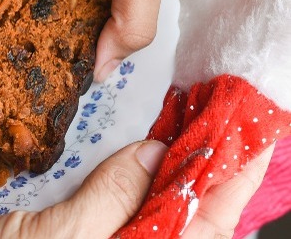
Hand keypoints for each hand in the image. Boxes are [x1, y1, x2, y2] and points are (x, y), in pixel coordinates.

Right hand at [0, 140, 272, 238]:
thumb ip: (113, 201)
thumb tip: (153, 155)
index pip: (207, 220)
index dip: (235, 174)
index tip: (252, 128)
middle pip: (191, 209)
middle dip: (210, 159)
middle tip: (222, 109)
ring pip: (159, 203)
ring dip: (178, 161)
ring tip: (192, 118)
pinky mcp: (83, 236)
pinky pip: (125, 203)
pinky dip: (139, 172)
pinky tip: (143, 148)